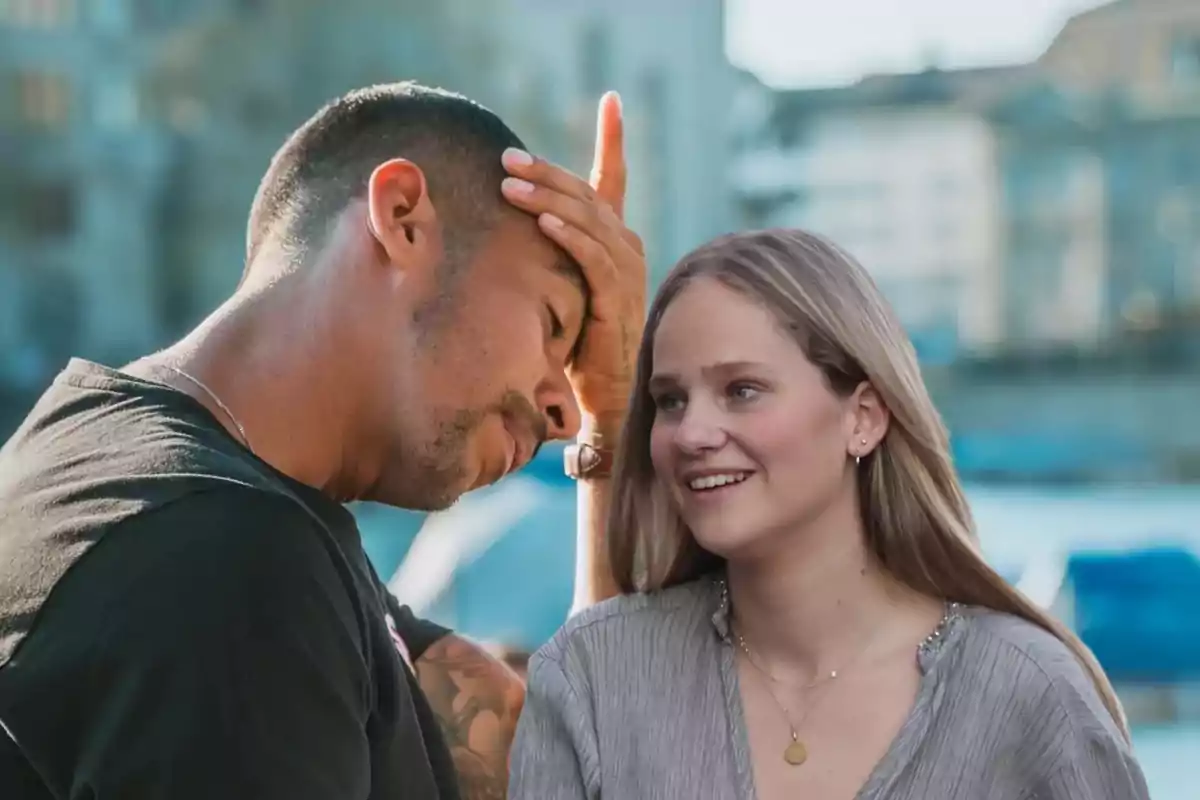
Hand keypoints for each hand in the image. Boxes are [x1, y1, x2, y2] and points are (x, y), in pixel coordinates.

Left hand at [501, 91, 646, 419]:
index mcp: (616, 239)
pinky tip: (541, 221)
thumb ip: (552, 252)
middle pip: (586, 194)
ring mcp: (626, 271)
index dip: (614, 139)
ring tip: (509, 183)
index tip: (612, 99)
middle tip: (506, 157)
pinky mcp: (616, 298)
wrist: (604, 393)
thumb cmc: (578, 341)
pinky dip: (567, 236)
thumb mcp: (564, 286)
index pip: (614, 179)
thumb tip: (508, 221)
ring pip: (586, 220)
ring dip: (547, 198)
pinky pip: (592, 257)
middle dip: (546, 172)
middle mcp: (627, 247)